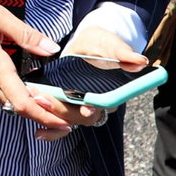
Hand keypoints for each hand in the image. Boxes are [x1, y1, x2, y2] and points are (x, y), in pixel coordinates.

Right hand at [0, 0, 65, 132]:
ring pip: (9, 102)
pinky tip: (30, 91)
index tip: (61, 123)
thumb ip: (26, 34)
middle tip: (63, 114)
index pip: (21, 101)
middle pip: (18, 107)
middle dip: (42, 113)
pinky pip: (0, 95)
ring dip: (30, 105)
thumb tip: (51, 48)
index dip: (43, 116)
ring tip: (50, 102)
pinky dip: (17, 98)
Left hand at [26, 24, 146, 141]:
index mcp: (113, 90)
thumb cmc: (102, 44)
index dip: (96, 107)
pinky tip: (39, 132)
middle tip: (45, 97)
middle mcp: (99, 104)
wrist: (89, 46)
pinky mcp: (69, 108)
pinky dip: (51, 131)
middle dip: (64, 110)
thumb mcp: (110, 42)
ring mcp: (82, 108)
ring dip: (52, 116)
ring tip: (36, 101)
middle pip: (84, 117)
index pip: (107, 105)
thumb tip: (139, 60)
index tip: (86, 107)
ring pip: (70, 121)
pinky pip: (62, 125)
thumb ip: (122, 52)